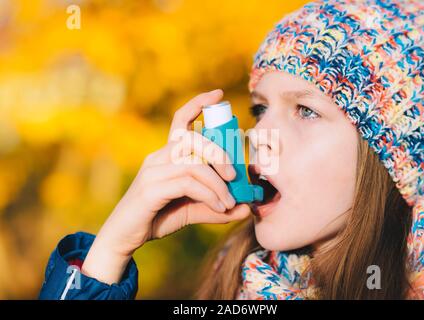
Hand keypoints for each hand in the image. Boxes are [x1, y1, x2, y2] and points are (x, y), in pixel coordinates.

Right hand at [81, 89, 250, 283]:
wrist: (124, 238)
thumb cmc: (157, 218)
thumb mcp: (191, 209)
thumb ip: (216, 206)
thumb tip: (245, 207)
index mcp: (166, 156)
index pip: (180, 120)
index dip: (198, 104)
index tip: (218, 95)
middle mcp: (157, 158)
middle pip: (192, 139)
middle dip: (219, 154)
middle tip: (235, 175)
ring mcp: (152, 172)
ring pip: (193, 164)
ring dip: (217, 183)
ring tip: (229, 202)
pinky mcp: (151, 190)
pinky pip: (187, 183)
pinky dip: (209, 195)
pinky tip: (219, 208)